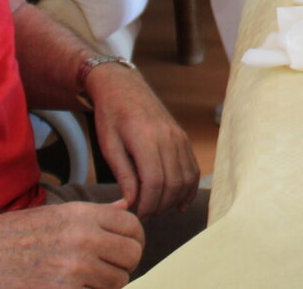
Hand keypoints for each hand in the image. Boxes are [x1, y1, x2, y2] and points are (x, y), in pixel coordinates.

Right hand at [0, 199, 142, 287]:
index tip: (125, 249)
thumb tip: (126, 208)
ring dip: (104, 285)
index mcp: (81, 214)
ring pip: (117, 281)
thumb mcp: (54, 215)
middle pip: (132, 255)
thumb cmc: (9, 236)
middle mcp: (82, 239)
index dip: (134, 240)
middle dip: (123, 265)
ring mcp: (73, 269)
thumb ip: (94, 214)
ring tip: (82, 281)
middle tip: (106, 270)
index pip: (133, 226)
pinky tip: (69, 288)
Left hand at [87, 65, 199, 218]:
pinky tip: (179, 202)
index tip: (137, 214)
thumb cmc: (111, 116)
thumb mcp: (109, 146)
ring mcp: (179, 137)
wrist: (124, 87)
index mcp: (146, 138)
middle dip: (160, 205)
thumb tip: (131, 203)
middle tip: (145, 214)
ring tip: (157, 207)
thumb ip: (123, 175)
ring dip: (174, 199)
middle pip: (174, 183)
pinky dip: (189, 187)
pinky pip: (193, 167)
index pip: (156, 182)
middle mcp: (168, 137)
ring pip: (187, 177)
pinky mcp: (184, 138)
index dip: (148, 204)